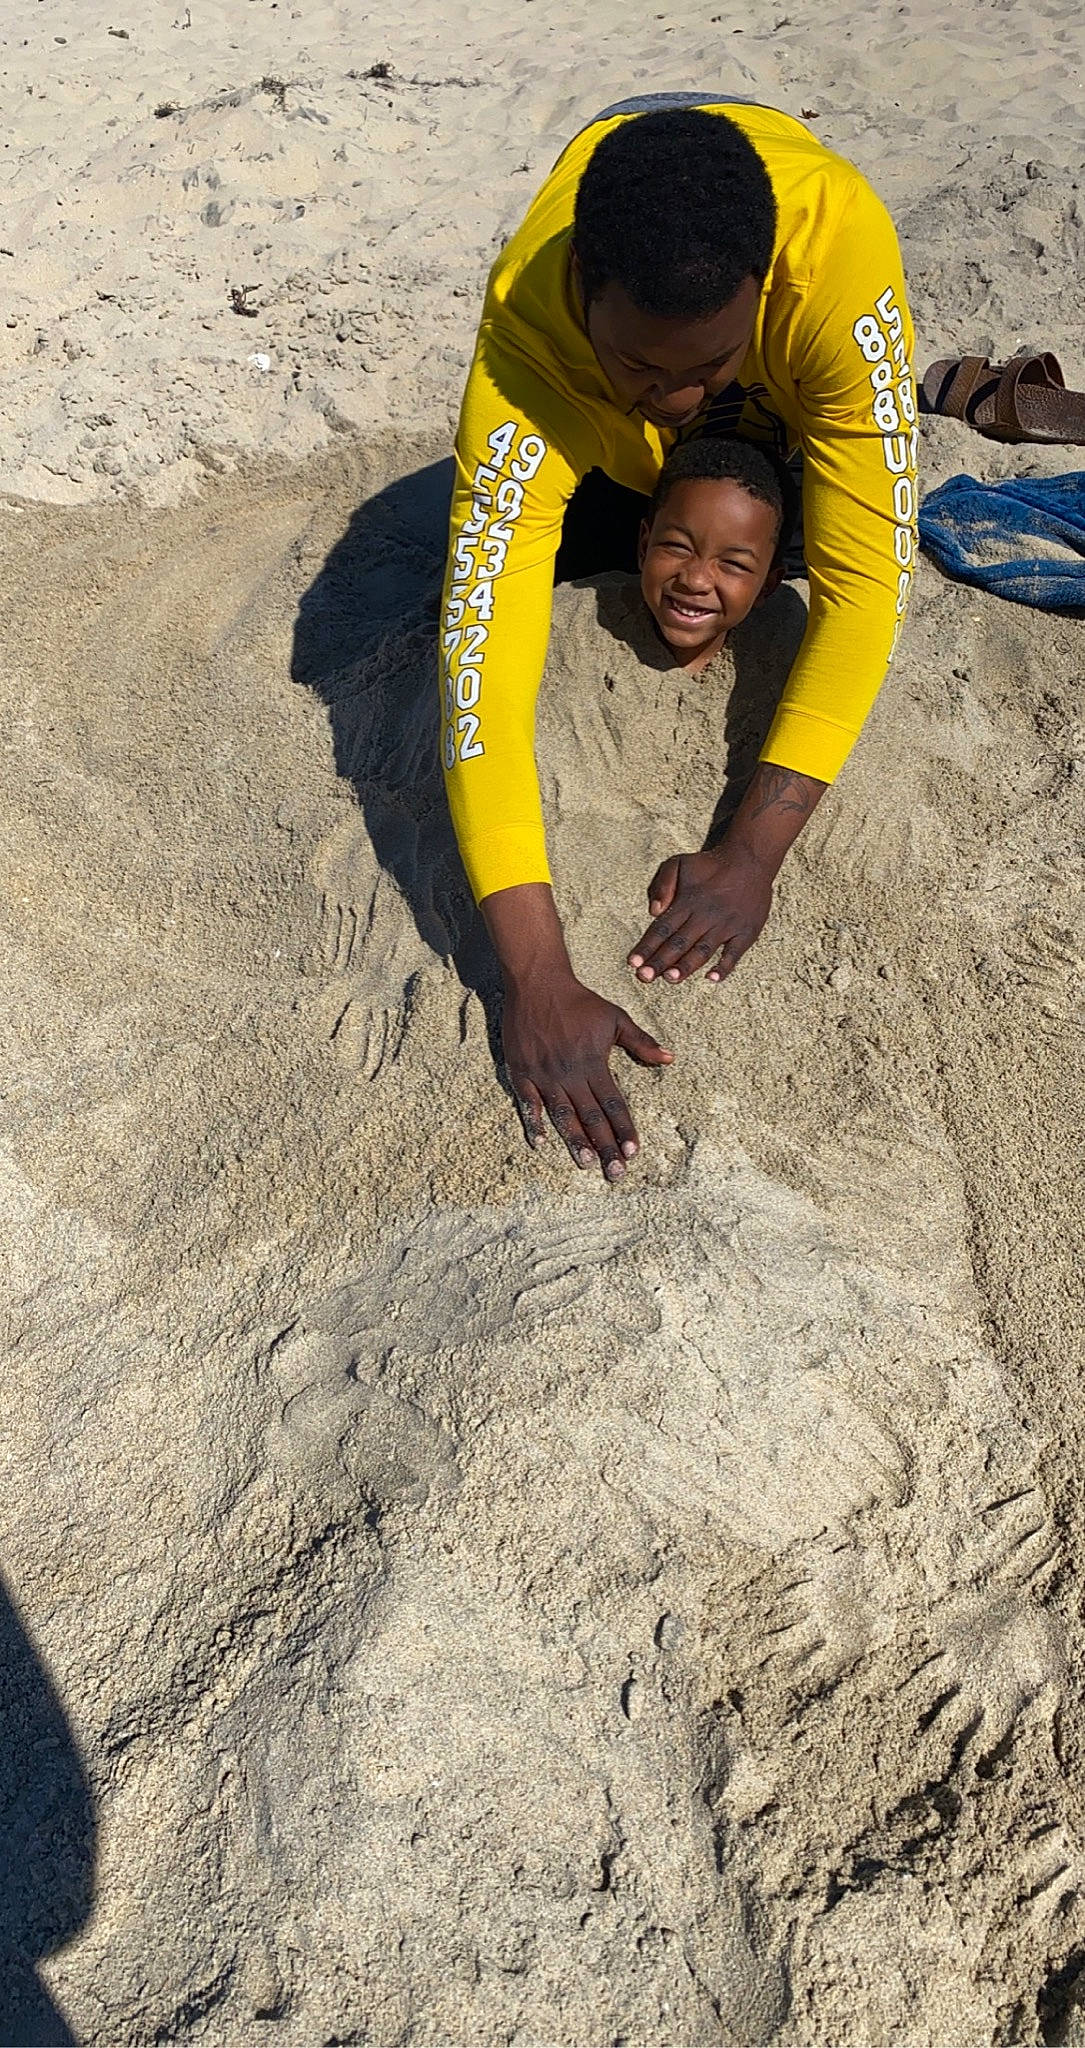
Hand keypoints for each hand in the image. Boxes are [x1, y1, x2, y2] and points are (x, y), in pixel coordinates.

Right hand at [503, 969, 672, 1180]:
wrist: (538, 983)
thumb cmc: (580, 1001)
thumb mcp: (616, 1018)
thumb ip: (641, 1042)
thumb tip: (669, 1058)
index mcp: (594, 1063)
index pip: (613, 1104)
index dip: (624, 1129)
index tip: (633, 1152)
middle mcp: (570, 1073)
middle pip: (591, 1117)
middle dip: (605, 1146)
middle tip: (615, 1173)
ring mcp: (545, 1075)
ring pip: (562, 1115)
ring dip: (575, 1142)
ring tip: (586, 1164)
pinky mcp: (522, 1072)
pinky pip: (528, 1103)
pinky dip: (535, 1123)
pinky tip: (542, 1144)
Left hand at [628, 843, 774, 984]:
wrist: (750, 859)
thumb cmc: (710, 864)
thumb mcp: (679, 862)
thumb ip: (663, 884)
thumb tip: (653, 911)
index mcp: (688, 902)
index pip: (662, 929)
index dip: (646, 947)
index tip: (632, 963)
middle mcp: (705, 916)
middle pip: (678, 943)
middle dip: (659, 962)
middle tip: (644, 977)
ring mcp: (727, 925)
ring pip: (702, 951)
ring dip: (686, 966)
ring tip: (670, 979)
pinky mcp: (746, 931)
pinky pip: (734, 953)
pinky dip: (724, 967)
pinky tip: (712, 979)